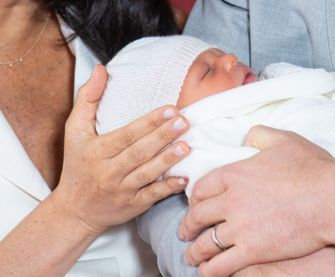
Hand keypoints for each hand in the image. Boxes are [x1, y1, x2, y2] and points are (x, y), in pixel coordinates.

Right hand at [51, 65, 190, 234]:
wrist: (75, 210)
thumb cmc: (77, 165)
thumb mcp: (74, 131)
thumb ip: (87, 99)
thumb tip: (101, 69)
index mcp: (96, 151)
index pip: (126, 135)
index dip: (148, 122)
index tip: (170, 109)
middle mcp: (108, 171)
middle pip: (139, 152)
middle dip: (163, 136)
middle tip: (184, 121)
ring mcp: (122, 190)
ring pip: (147, 173)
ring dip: (168, 160)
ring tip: (187, 146)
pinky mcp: (133, 206)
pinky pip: (152, 196)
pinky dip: (168, 188)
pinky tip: (184, 178)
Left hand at [178, 125, 334, 275]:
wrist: (332, 197)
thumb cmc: (310, 168)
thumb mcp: (282, 140)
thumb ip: (259, 135)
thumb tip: (247, 136)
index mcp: (234, 174)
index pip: (201, 188)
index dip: (193, 199)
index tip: (193, 205)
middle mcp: (230, 201)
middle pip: (198, 216)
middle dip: (187, 226)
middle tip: (184, 232)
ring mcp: (240, 227)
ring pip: (206, 243)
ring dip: (195, 252)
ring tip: (191, 256)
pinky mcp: (253, 250)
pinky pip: (223, 265)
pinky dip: (210, 270)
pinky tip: (207, 271)